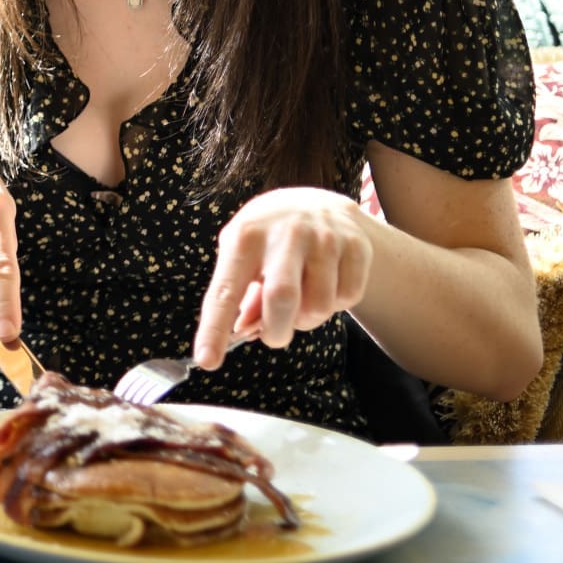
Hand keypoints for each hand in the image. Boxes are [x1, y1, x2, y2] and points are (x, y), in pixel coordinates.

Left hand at [195, 187, 376, 369]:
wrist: (317, 202)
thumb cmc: (268, 238)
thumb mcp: (243, 254)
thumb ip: (241, 292)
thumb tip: (244, 331)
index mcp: (245, 236)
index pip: (226, 290)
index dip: (215, 329)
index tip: (206, 361)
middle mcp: (285, 233)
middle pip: (282, 299)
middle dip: (276, 331)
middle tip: (273, 335)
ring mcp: (325, 237)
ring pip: (319, 306)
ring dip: (307, 320)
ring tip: (301, 302)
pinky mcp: (356, 246)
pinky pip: (348, 299)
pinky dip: (336, 306)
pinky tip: (326, 285)